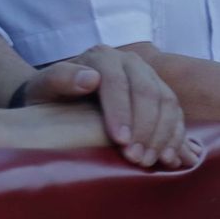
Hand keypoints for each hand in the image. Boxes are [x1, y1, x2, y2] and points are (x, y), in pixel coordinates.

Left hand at [26, 46, 198, 168]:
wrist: (61, 101)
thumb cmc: (49, 98)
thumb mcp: (44, 87)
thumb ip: (60, 78)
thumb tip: (89, 79)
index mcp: (103, 57)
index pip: (118, 83)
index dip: (122, 112)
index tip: (120, 141)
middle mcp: (131, 62)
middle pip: (148, 92)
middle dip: (145, 128)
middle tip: (137, 158)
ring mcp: (149, 76)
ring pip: (167, 102)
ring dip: (163, 135)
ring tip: (151, 161)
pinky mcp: (161, 94)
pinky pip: (176, 113)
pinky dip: (175, 136)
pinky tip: (168, 157)